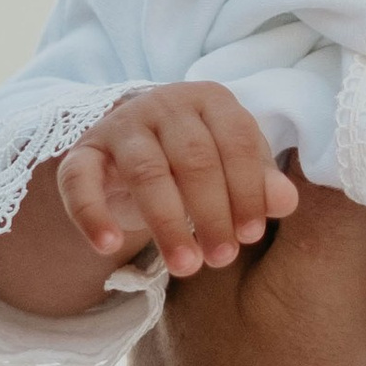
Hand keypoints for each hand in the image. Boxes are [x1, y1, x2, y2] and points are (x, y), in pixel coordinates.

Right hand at [60, 80, 295, 281]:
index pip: (236, 141)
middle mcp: (164, 103)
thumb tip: (286, 202)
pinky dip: (92, 214)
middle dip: (212, 213)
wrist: (133, 151)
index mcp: (210, 99)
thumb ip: (260, 183)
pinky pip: (80, 180)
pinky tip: (109, 245)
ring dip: (168, 223)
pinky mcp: (83, 151)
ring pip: (145, 172)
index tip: (251, 235)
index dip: (247, 190)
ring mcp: (120, 124)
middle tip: (221, 259)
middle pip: (194, 159)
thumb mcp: (234, 169)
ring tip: (185, 266)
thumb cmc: (196, 161)